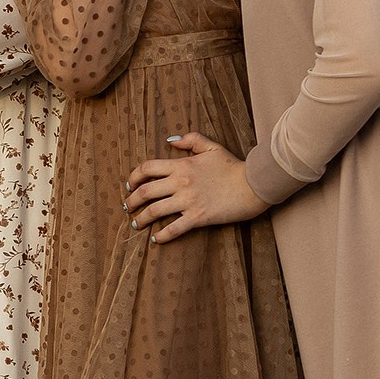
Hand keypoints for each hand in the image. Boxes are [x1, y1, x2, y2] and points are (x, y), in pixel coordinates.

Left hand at [124, 133, 266, 243]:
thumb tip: (170, 140)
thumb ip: (190, 140)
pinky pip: (174, 228)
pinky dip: (162, 235)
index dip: (133, 177)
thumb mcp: (211, 147)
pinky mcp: (198, 217)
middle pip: (145, 192)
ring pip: (155, 211)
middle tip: (127, 207)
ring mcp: (188, 201)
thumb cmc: (232, 166)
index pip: (147, 169)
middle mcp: (180, 182)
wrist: (253, 184)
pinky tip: (156, 238)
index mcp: (181, 165)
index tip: (128, 185)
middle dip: (131, 201)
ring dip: (141, 219)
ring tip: (135, 224)